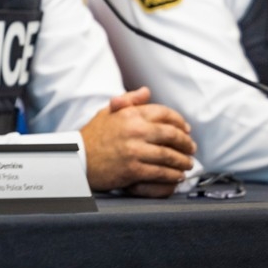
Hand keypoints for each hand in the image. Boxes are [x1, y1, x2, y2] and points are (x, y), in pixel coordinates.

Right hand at [81, 86, 195, 197]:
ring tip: (187, 164)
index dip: (179, 121)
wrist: (76, 159)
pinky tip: (176, 176)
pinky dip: (172, 175)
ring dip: (182, 161)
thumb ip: (128, 101)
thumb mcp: (107, 112)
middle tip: (191, 148)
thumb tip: (146, 91)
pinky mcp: (132, 169)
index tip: (186, 129)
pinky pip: (160, 172)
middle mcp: (134, 130)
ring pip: (169, 155)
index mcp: (130, 114)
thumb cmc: (92, 137)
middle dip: (186, 143)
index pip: (164, 113)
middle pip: (171, 134)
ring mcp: (134, 151)